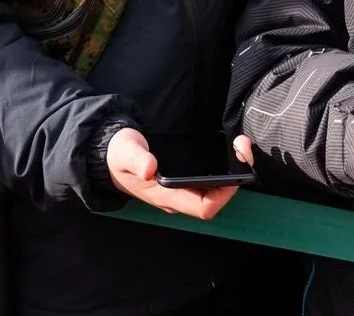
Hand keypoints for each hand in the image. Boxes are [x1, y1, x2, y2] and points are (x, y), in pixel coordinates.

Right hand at [105, 127, 238, 219]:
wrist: (110, 155)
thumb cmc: (119, 155)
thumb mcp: (126, 152)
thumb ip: (138, 160)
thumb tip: (150, 169)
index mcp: (166, 196)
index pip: (204, 208)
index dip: (224, 194)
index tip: (235, 171)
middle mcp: (177, 197)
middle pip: (215, 200)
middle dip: (234, 178)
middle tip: (243, 149)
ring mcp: (181, 190)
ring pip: (214, 190)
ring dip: (231, 171)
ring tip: (240, 145)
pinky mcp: (184, 181)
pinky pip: (209, 180)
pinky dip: (223, 166)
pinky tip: (229, 148)